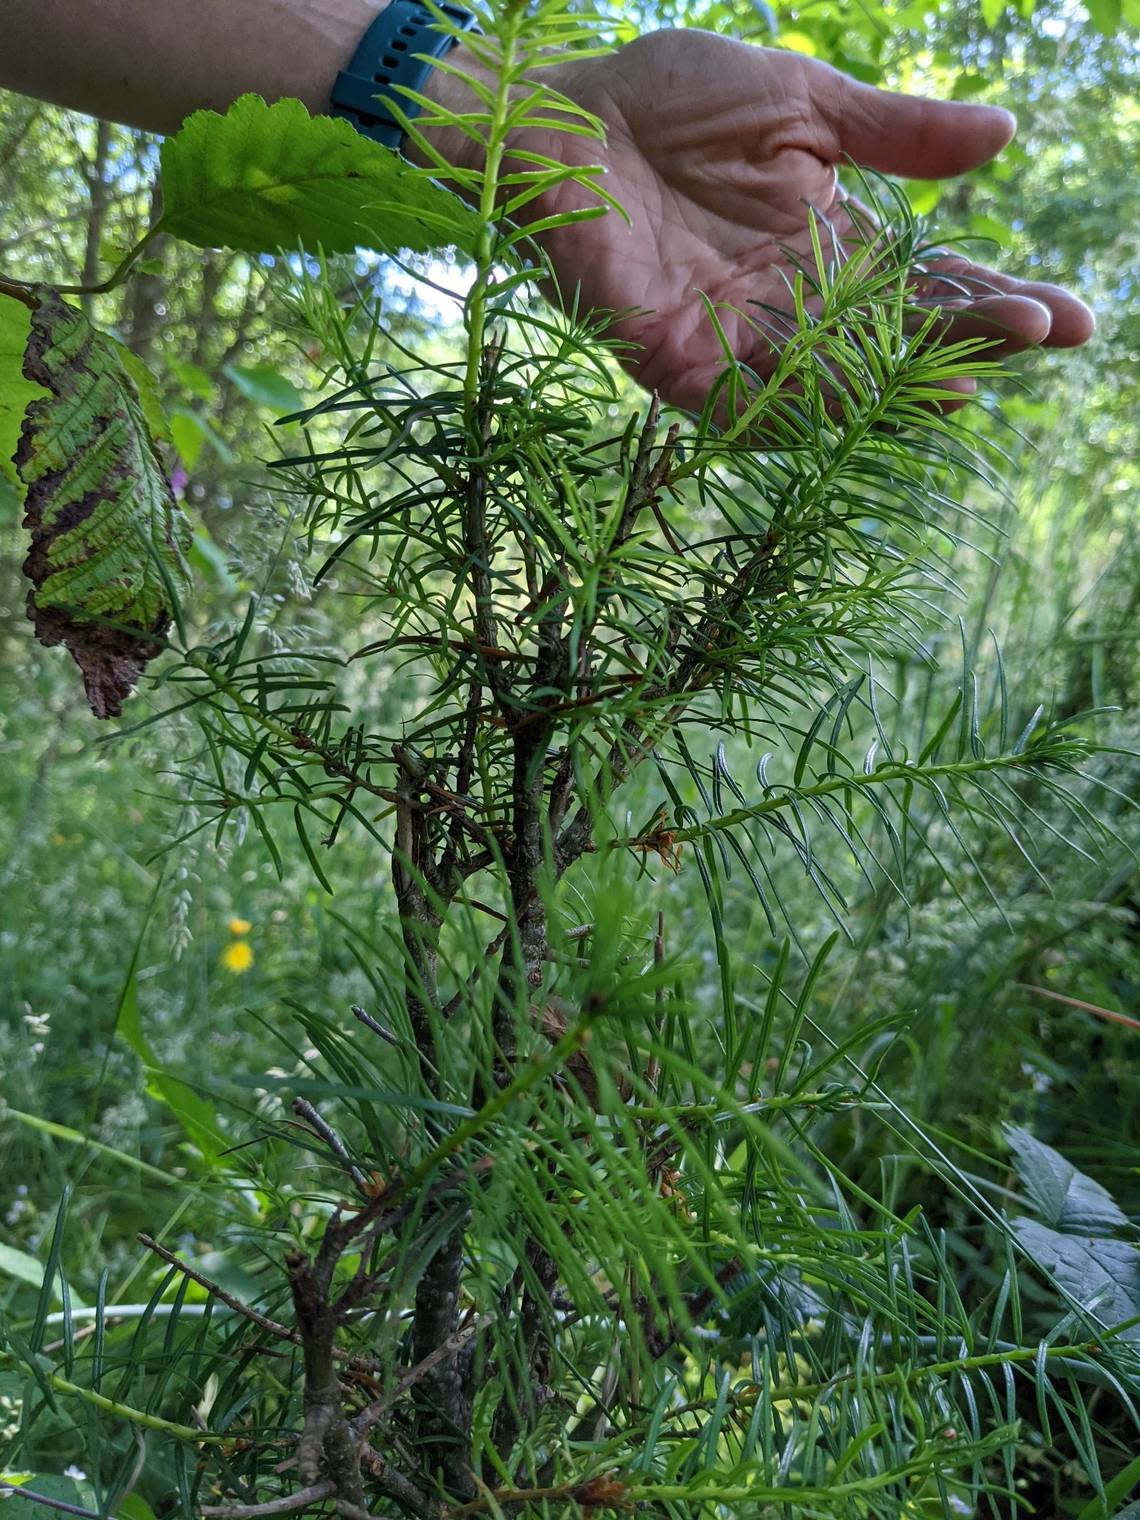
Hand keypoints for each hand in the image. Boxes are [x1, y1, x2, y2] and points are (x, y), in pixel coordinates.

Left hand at [441, 30, 1094, 412]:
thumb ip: (893, 131)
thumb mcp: (798, 99)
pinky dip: (805, 409)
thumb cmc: (665, 100)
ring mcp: (735, 337)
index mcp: (825, 239)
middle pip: (892, 336)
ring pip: (834, 375)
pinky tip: (867, 407)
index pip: (925, 281)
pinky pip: (747, 403)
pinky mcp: (675, 363)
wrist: (553, 118)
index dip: (991, 297)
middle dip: (968, 337)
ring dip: (900, 377)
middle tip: (1043, 333)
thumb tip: (1005, 135)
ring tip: (972, 373)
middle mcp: (791, 301)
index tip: (1069, 314)